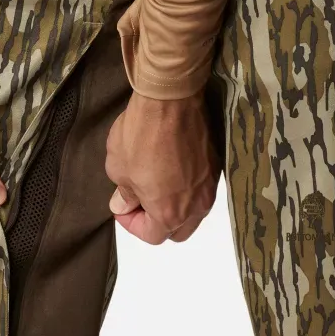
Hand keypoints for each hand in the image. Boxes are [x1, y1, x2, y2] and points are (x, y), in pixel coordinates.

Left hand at [105, 91, 218, 243]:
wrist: (171, 100)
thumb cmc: (141, 134)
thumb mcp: (118, 168)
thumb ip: (124, 193)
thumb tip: (125, 203)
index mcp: (170, 213)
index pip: (152, 235)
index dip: (131, 224)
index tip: (121, 206)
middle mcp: (196, 206)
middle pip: (177, 231)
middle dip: (156, 222)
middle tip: (138, 201)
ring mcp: (210, 187)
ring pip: (193, 212)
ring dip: (173, 207)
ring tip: (154, 186)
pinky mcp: (216, 167)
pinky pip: (201, 190)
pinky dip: (186, 190)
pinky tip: (171, 171)